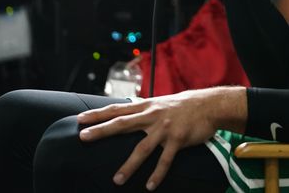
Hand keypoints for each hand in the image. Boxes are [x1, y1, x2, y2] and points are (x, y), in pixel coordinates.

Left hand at [77, 88, 238, 189]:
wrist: (208, 105)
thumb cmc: (181, 106)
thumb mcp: (159, 103)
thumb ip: (141, 110)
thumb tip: (123, 115)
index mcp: (146, 107)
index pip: (117, 110)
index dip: (98, 114)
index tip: (80, 119)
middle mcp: (152, 116)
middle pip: (122, 124)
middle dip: (102, 131)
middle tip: (83, 137)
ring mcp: (164, 128)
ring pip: (143, 149)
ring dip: (129, 165)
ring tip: (117, 180)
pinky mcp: (178, 139)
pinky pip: (165, 160)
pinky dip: (157, 174)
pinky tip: (150, 186)